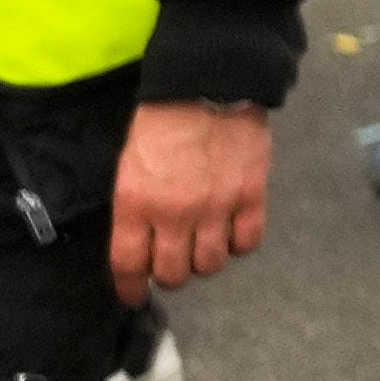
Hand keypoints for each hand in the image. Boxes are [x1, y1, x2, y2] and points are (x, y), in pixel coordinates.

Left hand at [110, 101, 272, 298]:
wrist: (206, 85)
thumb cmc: (158, 122)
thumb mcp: (128, 165)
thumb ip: (134, 208)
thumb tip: (143, 244)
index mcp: (137, 203)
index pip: (130, 264)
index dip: (131, 287)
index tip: (134, 294)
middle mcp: (175, 214)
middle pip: (174, 274)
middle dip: (170, 274)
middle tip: (172, 261)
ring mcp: (216, 208)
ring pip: (211, 264)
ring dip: (204, 260)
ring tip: (202, 244)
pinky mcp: (251, 197)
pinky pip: (247, 243)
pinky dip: (238, 244)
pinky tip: (231, 231)